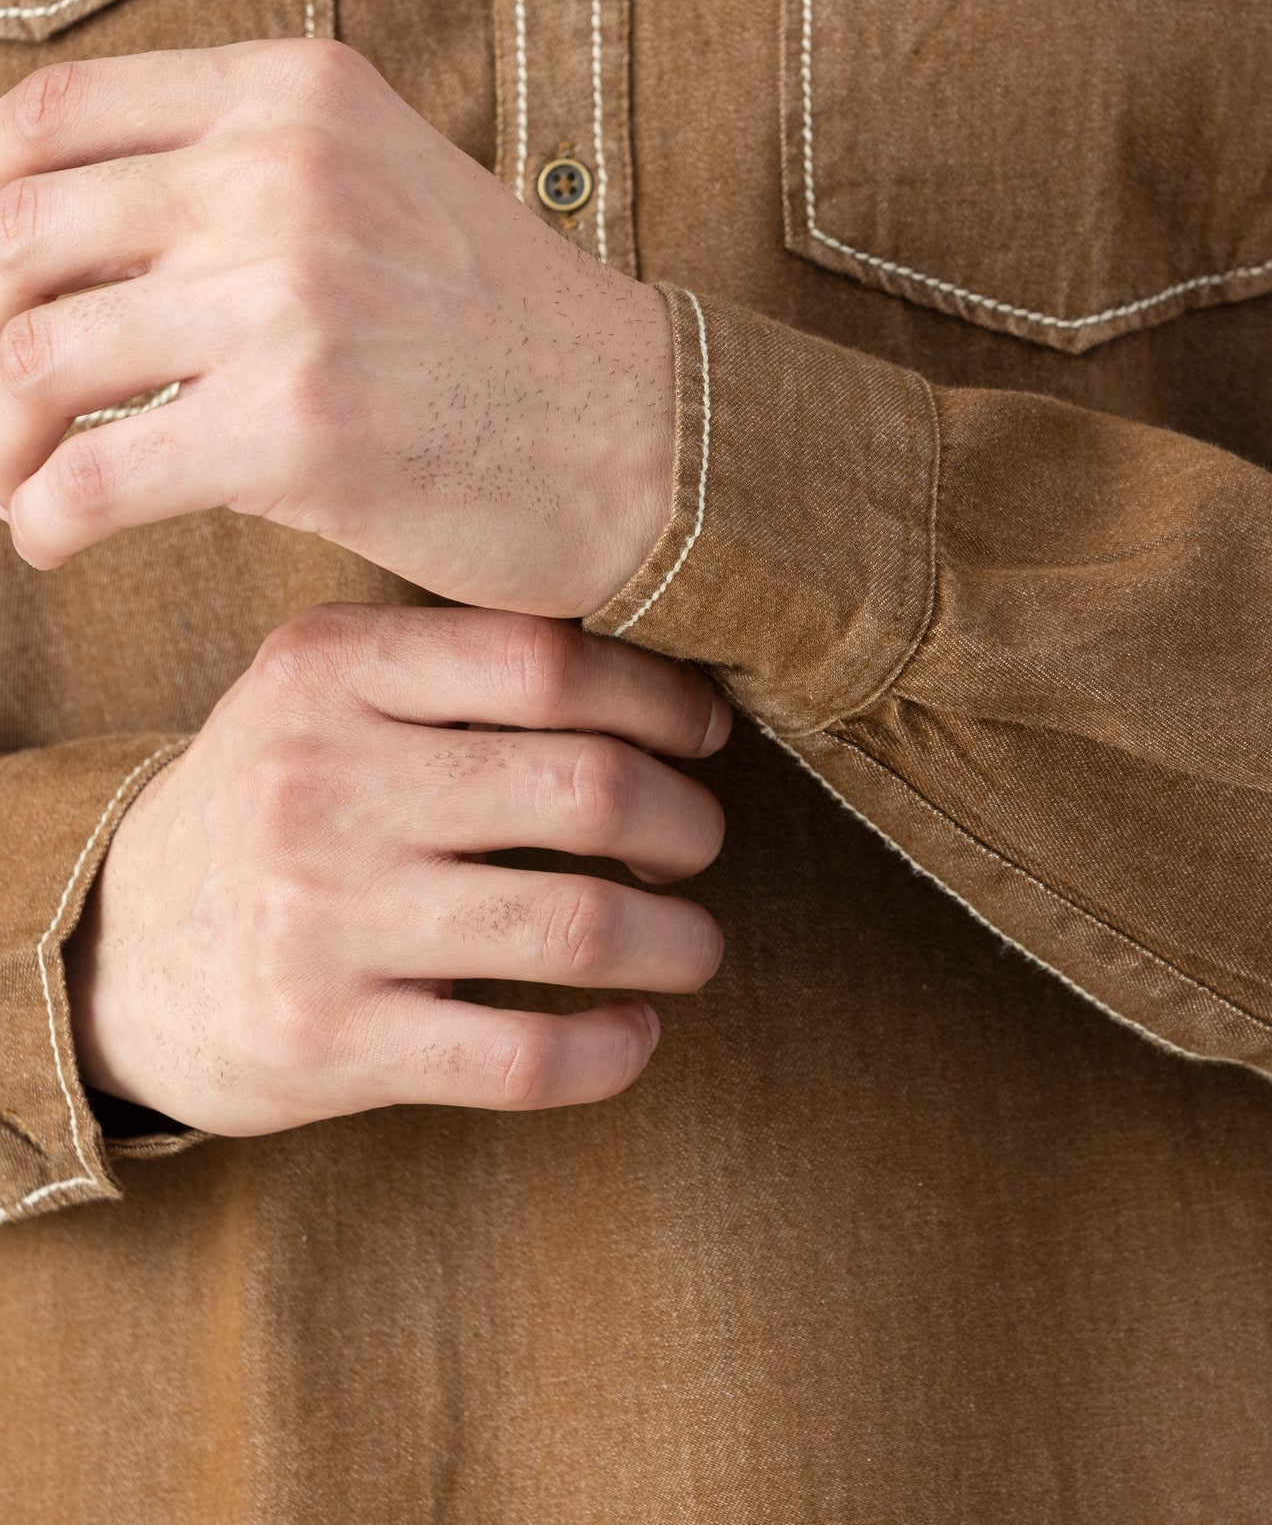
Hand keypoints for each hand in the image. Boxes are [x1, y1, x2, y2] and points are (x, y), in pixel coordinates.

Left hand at [0, 42, 673, 612]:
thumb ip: (234, 176)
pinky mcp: (296, 425)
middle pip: (18, 233)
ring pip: (30, 357)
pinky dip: (40, 518)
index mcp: (296, 94)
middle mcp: (284, 169)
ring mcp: (292, 293)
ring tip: (18, 479)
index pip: (53, 114)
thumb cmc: (497, 333)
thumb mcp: (375, 187)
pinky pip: (87, 476)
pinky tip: (53, 538)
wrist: (645, 437)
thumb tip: (46, 234)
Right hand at [64, 604, 728, 1135]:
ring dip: (679, 941)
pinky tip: (636, 1033)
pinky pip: (522, 1058)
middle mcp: (318, 783)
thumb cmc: (278, 801)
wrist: (119, 953)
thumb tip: (667, 683)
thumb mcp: (326, 691)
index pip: (546, 661)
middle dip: (687, 822)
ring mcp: (320, 919)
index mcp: (328, 669)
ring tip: (694, 943)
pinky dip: (613, 1052)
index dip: (660, 699)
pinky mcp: (327, 1044)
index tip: (703, 734)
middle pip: (587, 788)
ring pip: (576, 927)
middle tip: (698, 843)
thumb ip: (459, 665)